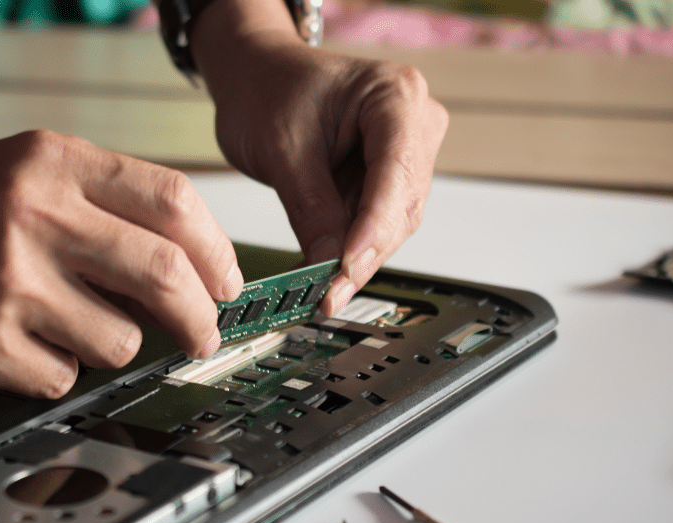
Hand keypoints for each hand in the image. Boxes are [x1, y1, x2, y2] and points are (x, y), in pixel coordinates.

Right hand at [0, 131, 241, 397]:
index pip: (174, 203)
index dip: (217, 253)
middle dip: (201, 319)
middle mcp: (36, 215)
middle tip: (201, 336)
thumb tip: (189, 272)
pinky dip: (54, 369)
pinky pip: (64, 377)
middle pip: (167, 275)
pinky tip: (18, 341)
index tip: (227, 286)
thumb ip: (106, 207)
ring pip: (121, 341)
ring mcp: (9, 280)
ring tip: (61, 322)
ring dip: (110, 344)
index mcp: (56, 164)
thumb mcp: (29, 172)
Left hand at [192, 1, 447, 314]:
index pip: (396, 171)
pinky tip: (327, 275)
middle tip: (329, 294)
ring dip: (357, 259)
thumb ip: (311, 208)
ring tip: (323, 291)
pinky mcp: (388, 179)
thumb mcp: (282, 149)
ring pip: (393, 223)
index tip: (348, 265)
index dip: (373, 226)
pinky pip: (376, 223)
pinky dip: (350, 250)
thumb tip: (329, 264)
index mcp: (395, 96)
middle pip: (401, 205)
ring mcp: (406, 152)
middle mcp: (414, 123)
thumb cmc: (268, 91)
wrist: (258, 78)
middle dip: (363, 253)